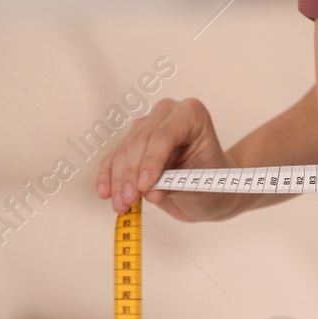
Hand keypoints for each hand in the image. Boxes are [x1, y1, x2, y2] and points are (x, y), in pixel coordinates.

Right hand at [94, 97, 239, 220]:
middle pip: (141, 142)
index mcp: (192, 114)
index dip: (152, 161)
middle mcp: (167, 113)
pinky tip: (106, 192)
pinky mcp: (132, 142)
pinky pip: (114, 158)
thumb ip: (176, 185)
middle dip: (132, 174)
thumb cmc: (212, 180)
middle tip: (128, 200)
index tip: (145, 186)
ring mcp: (147, 125)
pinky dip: (109, 176)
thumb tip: (150, 193)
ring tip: (121, 204)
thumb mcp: (201, 185)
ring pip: (124, 150)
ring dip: (119, 180)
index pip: (165, 135)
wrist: (209, 186)